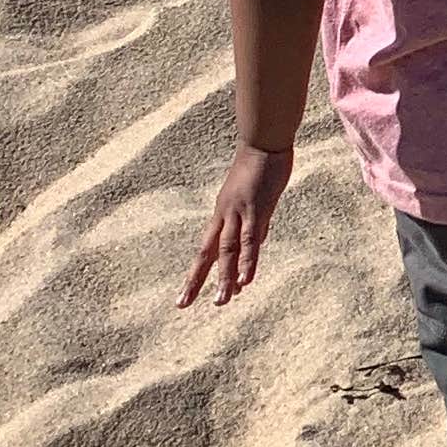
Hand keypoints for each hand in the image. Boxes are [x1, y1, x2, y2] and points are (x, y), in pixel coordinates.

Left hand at [184, 146, 293, 305]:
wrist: (264, 141)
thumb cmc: (261, 165)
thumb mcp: (255, 198)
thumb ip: (255, 221)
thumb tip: (257, 241)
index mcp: (222, 213)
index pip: (208, 249)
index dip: (197, 272)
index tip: (186, 295)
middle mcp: (225, 216)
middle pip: (208, 254)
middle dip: (196, 280)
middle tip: (183, 304)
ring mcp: (239, 213)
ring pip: (229, 251)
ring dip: (225, 278)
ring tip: (222, 301)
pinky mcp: (256, 209)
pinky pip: (251, 239)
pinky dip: (248, 261)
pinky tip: (246, 279)